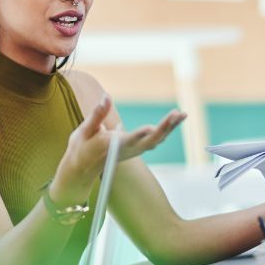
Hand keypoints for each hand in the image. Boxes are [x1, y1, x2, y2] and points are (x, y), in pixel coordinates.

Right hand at [51, 93, 184, 203]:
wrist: (82, 168)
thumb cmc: (81, 148)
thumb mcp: (84, 130)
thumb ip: (97, 114)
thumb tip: (106, 95)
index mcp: (112, 146)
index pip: (128, 141)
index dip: (139, 135)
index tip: (150, 128)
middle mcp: (127, 150)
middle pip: (150, 141)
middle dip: (164, 128)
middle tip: (177, 114)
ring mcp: (133, 151)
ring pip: (155, 141)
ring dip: (169, 128)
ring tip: (182, 114)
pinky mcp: (136, 149)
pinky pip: (154, 140)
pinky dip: (166, 130)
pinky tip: (174, 120)